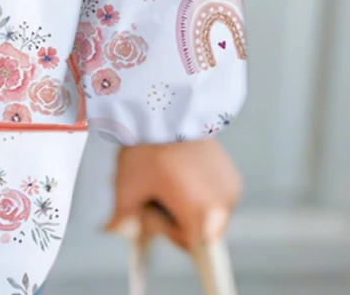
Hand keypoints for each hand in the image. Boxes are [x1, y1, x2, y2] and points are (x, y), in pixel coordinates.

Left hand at [104, 138, 240, 252]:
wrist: (168, 105)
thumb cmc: (148, 144)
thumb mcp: (129, 184)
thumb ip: (123, 216)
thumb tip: (116, 232)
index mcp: (201, 213)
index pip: (193, 246)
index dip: (173, 236)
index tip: (159, 222)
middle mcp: (224, 204)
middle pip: (199, 229)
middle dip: (175, 217)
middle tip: (154, 191)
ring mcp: (231, 187)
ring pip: (207, 212)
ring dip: (188, 203)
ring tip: (167, 176)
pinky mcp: (232, 173)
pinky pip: (215, 195)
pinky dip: (199, 189)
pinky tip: (182, 169)